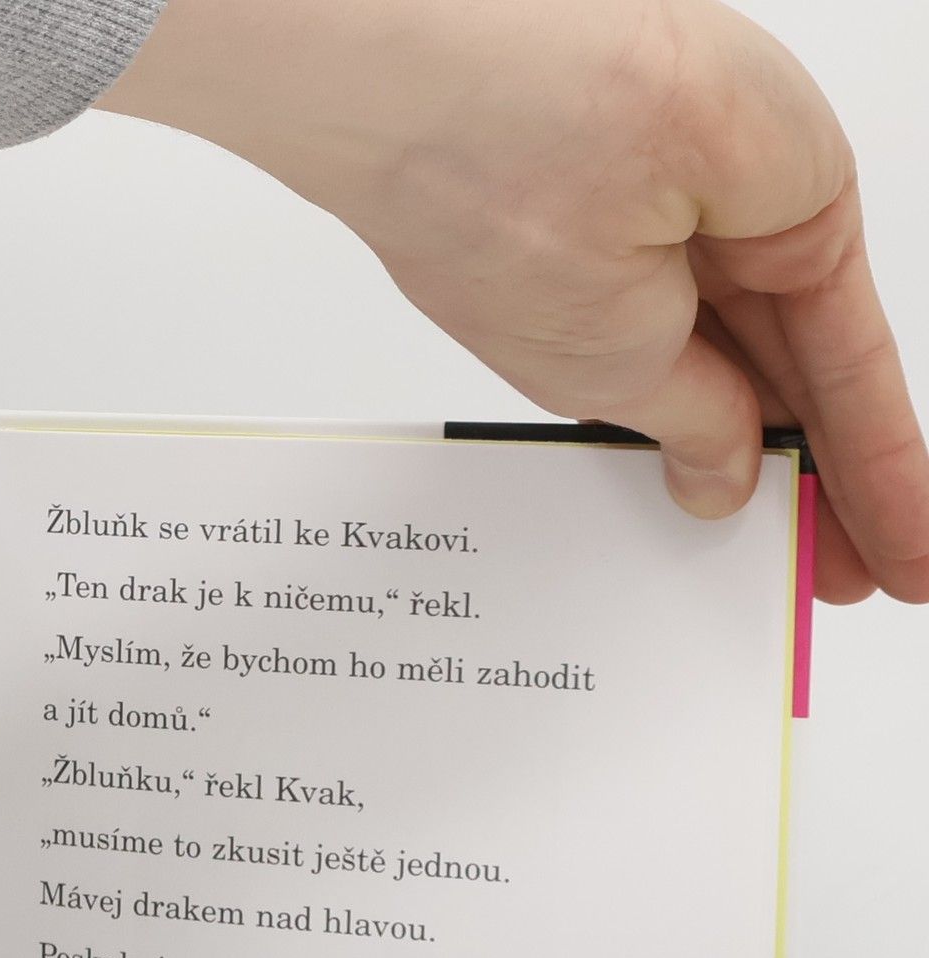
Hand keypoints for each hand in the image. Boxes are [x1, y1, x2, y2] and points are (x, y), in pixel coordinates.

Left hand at [102, 0, 928, 604]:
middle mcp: (743, 172)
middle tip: (831, 581)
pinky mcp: (581, 188)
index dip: (878, 477)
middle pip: (797, 353)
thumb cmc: (512, 158)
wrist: (383, 73)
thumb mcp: (616, 345)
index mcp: (796, 190)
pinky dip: (664, 383)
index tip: (898, 561)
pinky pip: (650, 304)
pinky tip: (667, 458)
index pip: (851, 368)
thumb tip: (730, 471)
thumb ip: (693, 418)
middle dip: (817, 473)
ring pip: (723, 335)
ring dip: (736, 439)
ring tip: (749, 549)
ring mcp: (662, 175)